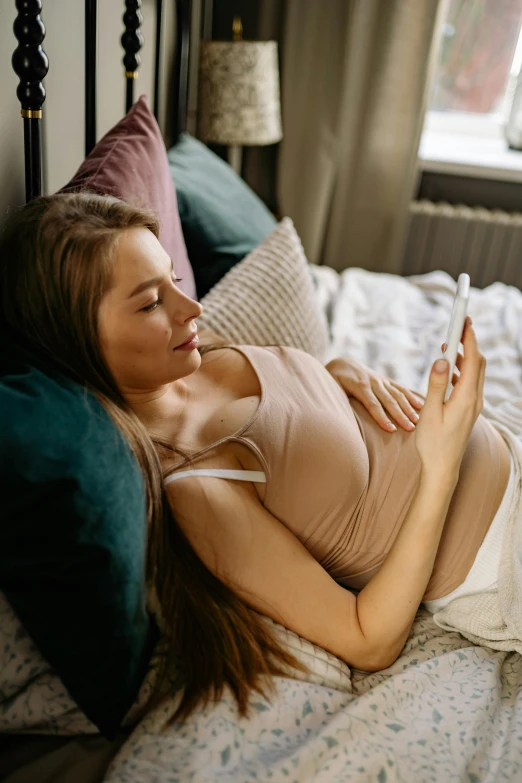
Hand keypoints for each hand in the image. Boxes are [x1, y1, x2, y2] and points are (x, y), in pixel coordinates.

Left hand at [325, 357, 424, 432]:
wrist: (342, 364)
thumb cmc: (335, 381)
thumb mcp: (333, 389)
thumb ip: (339, 399)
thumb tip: (343, 415)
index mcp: (359, 386)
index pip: (372, 404)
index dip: (381, 417)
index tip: (391, 430)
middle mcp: (372, 382)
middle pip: (388, 400)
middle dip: (400, 415)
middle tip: (410, 429)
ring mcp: (381, 380)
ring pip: (397, 394)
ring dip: (408, 408)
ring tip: (417, 421)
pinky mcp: (386, 380)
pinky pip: (400, 388)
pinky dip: (411, 397)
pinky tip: (421, 405)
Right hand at [415, 316, 485, 475]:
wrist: (442, 468)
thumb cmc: (433, 444)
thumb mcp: (431, 413)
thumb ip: (437, 385)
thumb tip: (442, 360)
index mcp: (466, 398)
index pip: (473, 360)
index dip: (469, 337)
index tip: (464, 319)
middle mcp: (475, 400)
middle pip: (478, 363)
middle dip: (469, 342)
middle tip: (458, 326)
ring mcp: (473, 405)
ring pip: (475, 373)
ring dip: (465, 356)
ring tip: (450, 344)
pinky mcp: (469, 410)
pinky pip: (470, 383)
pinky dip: (462, 370)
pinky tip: (449, 369)